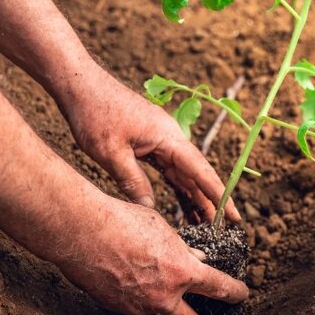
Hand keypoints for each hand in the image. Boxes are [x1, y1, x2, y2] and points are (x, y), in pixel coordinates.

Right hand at [55, 200, 248, 314]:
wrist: (82, 231)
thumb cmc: (122, 220)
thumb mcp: (161, 227)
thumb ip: (179, 248)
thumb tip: (194, 258)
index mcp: (182, 271)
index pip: (218, 287)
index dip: (233, 293)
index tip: (242, 296)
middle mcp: (163, 295)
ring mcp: (137, 306)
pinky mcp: (114, 308)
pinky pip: (128, 313)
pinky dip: (132, 309)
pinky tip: (129, 299)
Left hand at [56, 65, 239, 222]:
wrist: (80, 86)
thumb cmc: (95, 114)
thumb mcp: (111, 153)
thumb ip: (133, 182)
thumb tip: (150, 209)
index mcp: (168, 137)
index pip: (200, 170)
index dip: (218, 195)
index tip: (233, 215)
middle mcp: (170, 137)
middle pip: (196, 173)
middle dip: (210, 200)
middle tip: (221, 229)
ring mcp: (160, 139)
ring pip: (183, 173)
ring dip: (194, 196)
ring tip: (205, 224)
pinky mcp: (149, 142)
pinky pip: (169, 169)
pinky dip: (177, 186)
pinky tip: (183, 204)